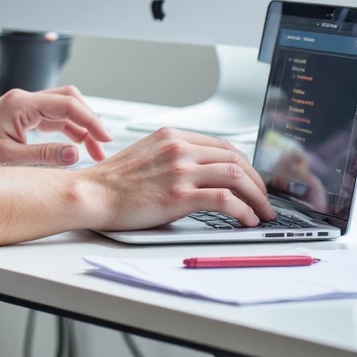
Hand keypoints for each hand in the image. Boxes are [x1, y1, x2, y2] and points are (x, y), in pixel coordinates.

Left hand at [0, 86, 111, 166]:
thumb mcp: (9, 158)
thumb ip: (45, 156)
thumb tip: (75, 154)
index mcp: (22, 104)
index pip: (68, 104)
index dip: (91, 120)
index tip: (104, 137)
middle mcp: (24, 100)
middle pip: (69, 100)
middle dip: (89, 120)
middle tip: (102, 144)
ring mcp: (24, 106)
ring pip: (62, 109)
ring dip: (80, 127)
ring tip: (93, 151)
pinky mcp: (22, 115)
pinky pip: (52, 118)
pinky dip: (67, 130)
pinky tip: (75, 147)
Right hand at [79, 127, 273, 230]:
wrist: (92, 194)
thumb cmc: (113, 181)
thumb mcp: (146, 154)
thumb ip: (173, 156)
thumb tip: (199, 172)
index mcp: (173, 137)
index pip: (222, 145)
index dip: (244, 164)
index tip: (251, 180)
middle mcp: (179, 149)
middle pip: (236, 158)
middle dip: (257, 182)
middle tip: (263, 199)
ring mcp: (180, 170)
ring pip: (237, 176)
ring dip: (257, 197)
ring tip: (262, 213)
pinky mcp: (179, 195)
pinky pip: (225, 199)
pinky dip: (244, 210)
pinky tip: (247, 220)